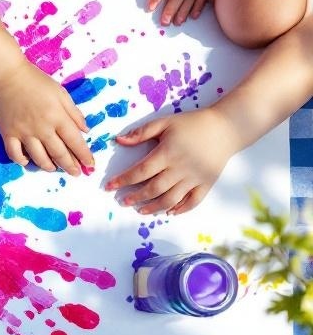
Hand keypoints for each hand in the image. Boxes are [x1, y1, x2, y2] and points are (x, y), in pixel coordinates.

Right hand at [0, 63, 93, 174]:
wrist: (6, 75)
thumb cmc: (36, 81)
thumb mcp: (61, 92)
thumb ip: (74, 112)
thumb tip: (85, 131)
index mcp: (57, 116)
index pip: (75, 141)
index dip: (84, 155)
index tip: (90, 164)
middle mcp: (42, 128)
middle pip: (59, 153)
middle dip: (70, 166)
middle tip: (76, 173)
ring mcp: (23, 133)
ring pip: (39, 158)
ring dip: (49, 167)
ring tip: (54, 169)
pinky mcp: (8, 134)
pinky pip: (15, 154)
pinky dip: (22, 161)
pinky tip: (28, 162)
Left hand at [105, 108, 240, 214]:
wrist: (227, 127)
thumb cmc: (193, 123)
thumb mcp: (165, 122)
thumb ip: (141, 132)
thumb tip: (119, 141)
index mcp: (167, 153)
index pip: (140, 171)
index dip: (123, 180)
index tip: (109, 187)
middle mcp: (180, 169)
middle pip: (153, 189)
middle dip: (135, 197)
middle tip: (123, 201)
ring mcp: (195, 178)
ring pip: (171, 199)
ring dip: (154, 207)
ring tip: (140, 210)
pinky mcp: (207, 183)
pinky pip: (193, 201)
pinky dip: (180, 209)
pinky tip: (169, 212)